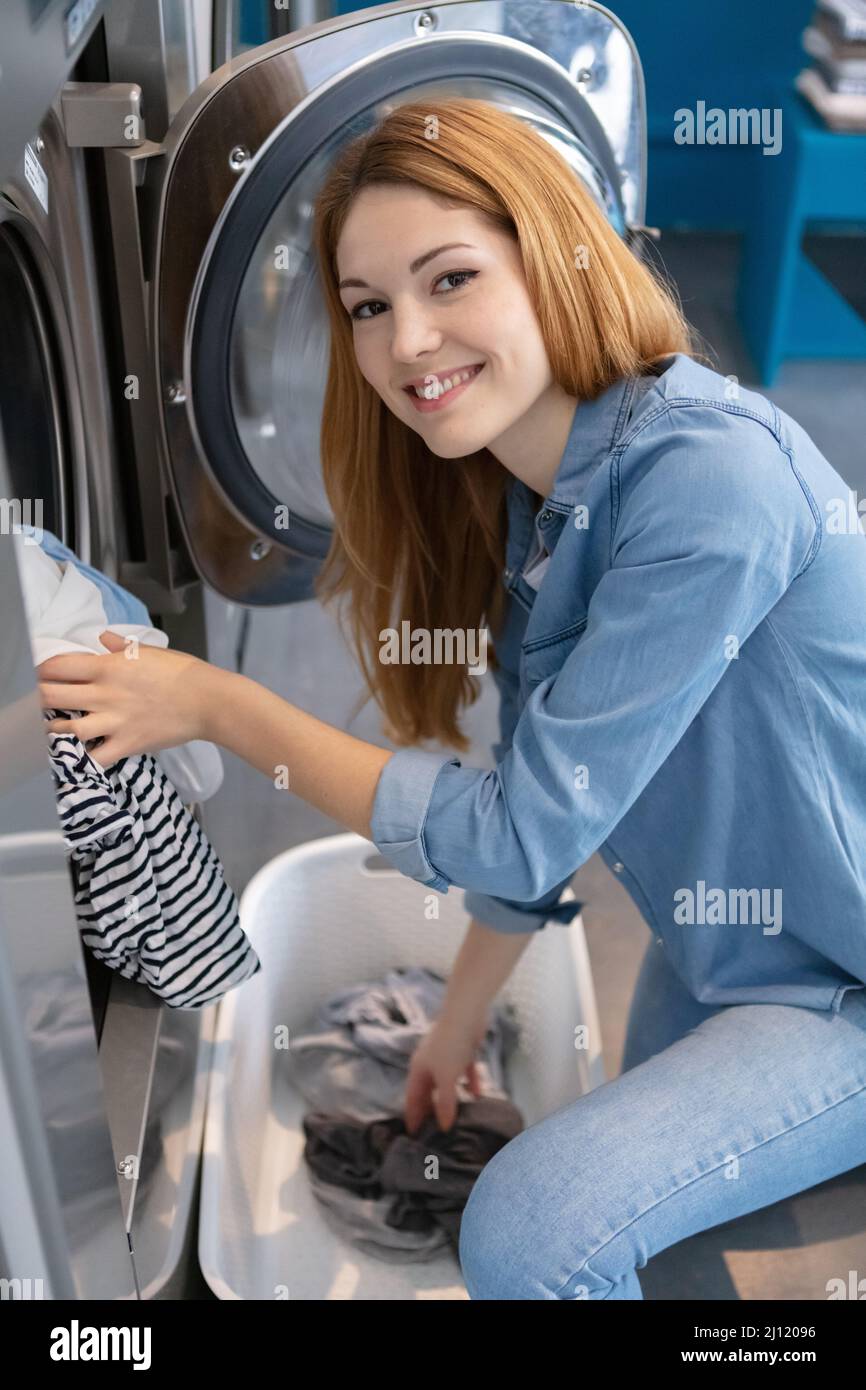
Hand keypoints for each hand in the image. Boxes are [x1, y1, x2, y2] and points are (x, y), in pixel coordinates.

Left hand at [37, 629, 217, 766]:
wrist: (208, 701)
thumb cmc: (182, 672)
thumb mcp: (149, 651)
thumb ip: (121, 646)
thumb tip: (103, 638)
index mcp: (107, 666)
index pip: (58, 666)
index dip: (42, 670)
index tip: (41, 674)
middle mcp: (104, 693)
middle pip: (51, 696)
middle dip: (40, 698)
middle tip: (41, 702)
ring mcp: (113, 721)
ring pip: (66, 729)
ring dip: (56, 729)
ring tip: (56, 728)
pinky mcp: (126, 744)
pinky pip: (95, 758)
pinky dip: (85, 758)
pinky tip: (83, 754)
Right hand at [404, 1010, 487, 1134]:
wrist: (466, 1013)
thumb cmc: (450, 1045)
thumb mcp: (446, 1078)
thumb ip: (446, 1103)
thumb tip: (445, 1127)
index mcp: (419, 1069)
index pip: (412, 1098)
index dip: (413, 1115)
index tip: (413, 1135)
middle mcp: (430, 1063)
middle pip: (428, 1091)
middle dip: (431, 1110)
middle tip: (434, 1131)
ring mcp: (447, 1056)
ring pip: (447, 1083)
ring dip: (451, 1098)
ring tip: (456, 1117)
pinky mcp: (463, 1050)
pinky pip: (465, 1072)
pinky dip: (470, 1083)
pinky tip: (478, 1095)